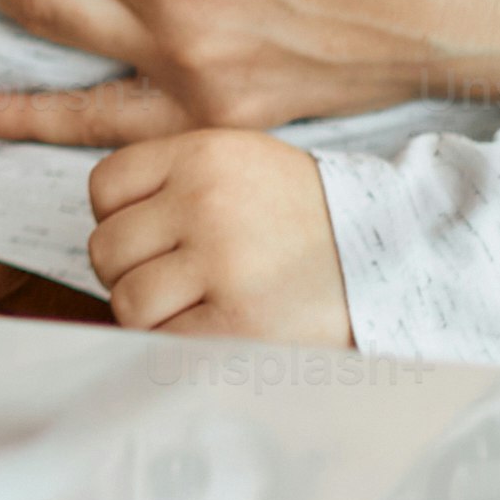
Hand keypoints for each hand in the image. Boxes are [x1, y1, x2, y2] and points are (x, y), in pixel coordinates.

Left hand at [82, 126, 350, 341]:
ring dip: (151, 313)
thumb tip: (107, 224)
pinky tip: (212, 329)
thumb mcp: (243, 164)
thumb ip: (175, 181)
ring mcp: (222, 265)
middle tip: (171, 279)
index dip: (117, 218)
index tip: (148, 236)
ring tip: (192, 306)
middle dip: (130, 270)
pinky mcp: (239, 323)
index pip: (104, 188)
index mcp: (202, 155)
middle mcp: (206, 203)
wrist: (395, 255)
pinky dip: (178, 343)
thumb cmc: (309, 216)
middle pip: (107, 248)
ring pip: (128, 300)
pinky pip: (165, 341)